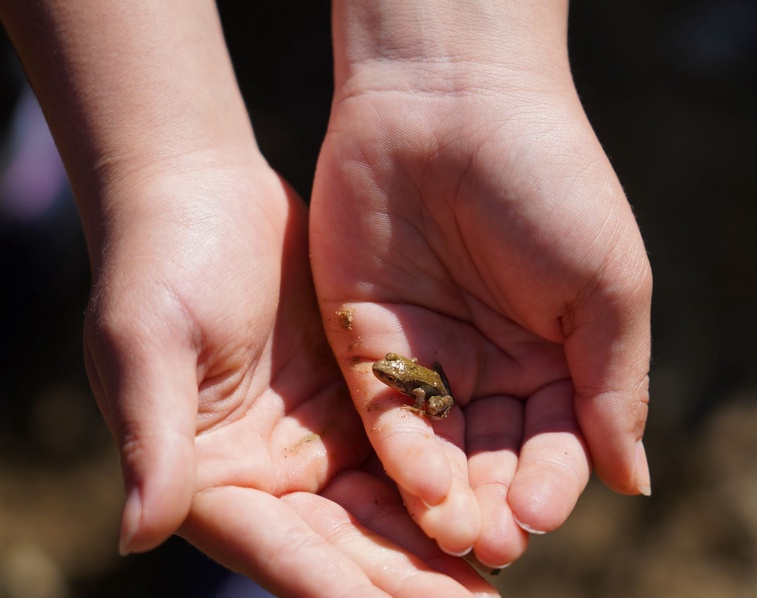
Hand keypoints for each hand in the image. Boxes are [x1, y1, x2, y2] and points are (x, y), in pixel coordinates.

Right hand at [83, 157, 494, 595]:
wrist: (201, 194)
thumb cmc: (157, 262)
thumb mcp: (144, 344)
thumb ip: (151, 439)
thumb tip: (136, 538)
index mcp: (214, 476)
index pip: (283, 550)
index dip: (344, 586)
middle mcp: (269, 471)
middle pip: (344, 543)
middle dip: (406, 579)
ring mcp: (316, 436)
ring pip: (383, 506)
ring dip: (434, 542)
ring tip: (496, 567)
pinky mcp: (353, 397)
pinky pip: (404, 449)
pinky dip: (442, 478)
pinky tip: (490, 497)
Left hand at [310, 0, 651, 568]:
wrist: (450, 100)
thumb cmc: (547, 181)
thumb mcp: (606, 284)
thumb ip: (613, 384)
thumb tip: (632, 481)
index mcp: (555, 354)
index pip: (556, 441)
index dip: (550, 482)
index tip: (541, 516)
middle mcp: (490, 364)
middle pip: (492, 455)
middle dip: (493, 501)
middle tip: (491, 542)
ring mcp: (427, 354)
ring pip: (437, 446)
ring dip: (446, 493)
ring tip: (455, 531)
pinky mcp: (368, 339)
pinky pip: (384, 408)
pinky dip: (401, 450)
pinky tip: (417, 488)